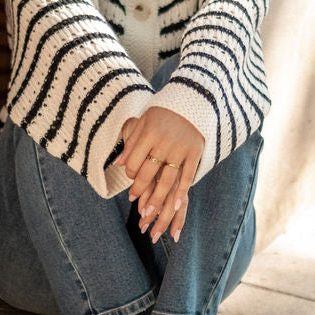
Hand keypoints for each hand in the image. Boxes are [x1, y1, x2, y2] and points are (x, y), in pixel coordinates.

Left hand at [114, 108, 203, 241]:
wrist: (192, 100)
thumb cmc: (163, 113)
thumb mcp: (143, 122)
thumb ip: (132, 143)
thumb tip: (119, 164)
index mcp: (148, 134)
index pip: (134, 162)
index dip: (130, 175)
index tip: (130, 184)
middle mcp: (164, 143)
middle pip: (149, 173)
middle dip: (140, 191)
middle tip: (136, 204)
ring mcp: (181, 149)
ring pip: (167, 179)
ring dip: (158, 199)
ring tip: (149, 213)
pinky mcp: (195, 152)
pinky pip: (188, 175)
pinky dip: (181, 192)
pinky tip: (175, 205)